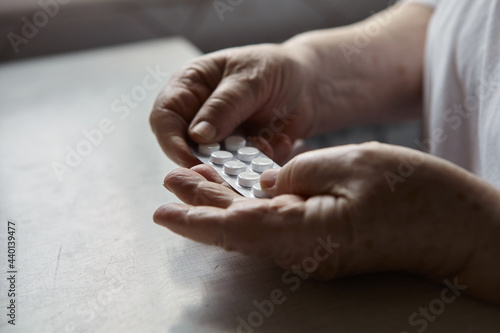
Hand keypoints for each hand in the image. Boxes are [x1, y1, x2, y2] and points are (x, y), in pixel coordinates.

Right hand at [149, 43, 319, 166]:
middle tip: (234, 167)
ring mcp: (220, 139)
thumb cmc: (275, 69)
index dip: (172, 142)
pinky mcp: (240, 156)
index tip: (192, 161)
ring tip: (267, 144)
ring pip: (216, 165)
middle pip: (186, 148)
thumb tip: (196, 136)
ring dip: (241, 163)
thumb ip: (224, 106)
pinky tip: (280, 141)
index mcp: (190, 88)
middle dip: (210, 161)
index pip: (165, 118)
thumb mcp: (250, 79)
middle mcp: (199, 116)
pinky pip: (243, 171)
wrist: (309, 85)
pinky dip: (261, 162)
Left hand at [154, 142, 499, 301]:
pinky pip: (275, 226)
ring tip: (194, 181)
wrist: (454, 224)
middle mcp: (302, 251)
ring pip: (252, 228)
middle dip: (201, 207)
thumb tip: (267, 182)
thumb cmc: (411, 193)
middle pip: (237, 230)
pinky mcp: (322, 242)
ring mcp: (312, 250)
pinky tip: (237, 191)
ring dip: (222, 204)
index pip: (234, 228)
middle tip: (172, 185)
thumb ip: (295, 173)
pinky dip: (250, 207)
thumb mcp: (348, 164)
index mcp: (305, 234)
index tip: (165, 211)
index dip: (196, 218)